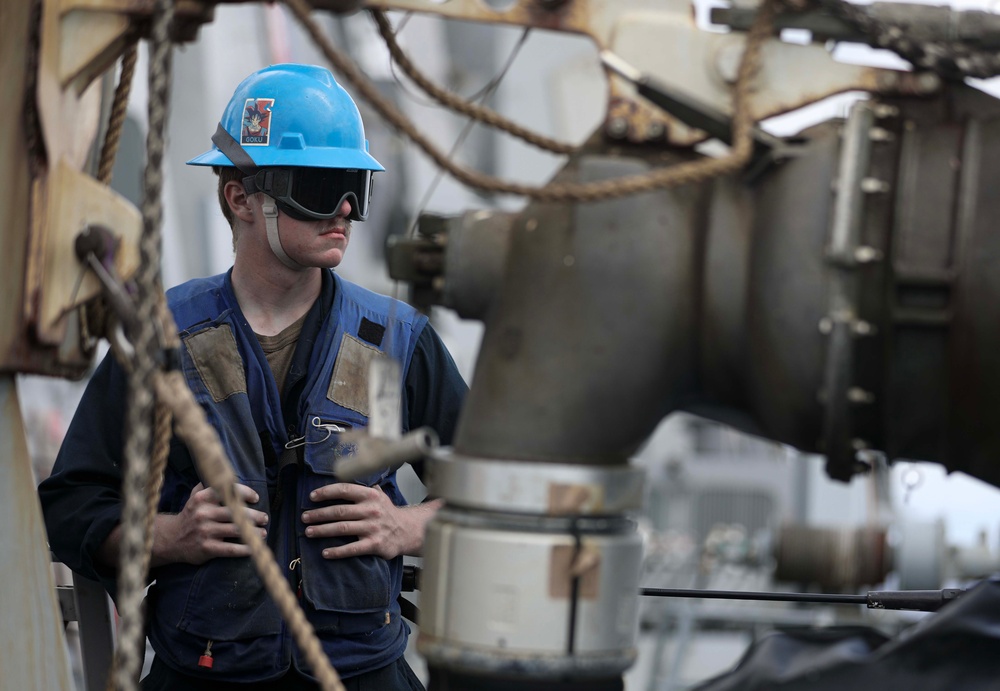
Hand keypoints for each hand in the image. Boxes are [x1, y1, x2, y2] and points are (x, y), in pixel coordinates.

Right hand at [153, 483, 268, 566]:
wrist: (171, 539)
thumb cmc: (190, 515)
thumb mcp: (195, 497)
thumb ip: (208, 485)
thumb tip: (222, 470)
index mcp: (202, 499)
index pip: (228, 491)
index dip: (245, 493)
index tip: (255, 498)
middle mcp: (204, 514)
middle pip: (236, 512)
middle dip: (254, 515)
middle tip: (264, 517)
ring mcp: (205, 531)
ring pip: (237, 530)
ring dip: (253, 532)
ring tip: (263, 532)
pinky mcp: (207, 548)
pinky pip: (230, 549)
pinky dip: (245, 548)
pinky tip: (254, 547)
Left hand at [302, 483, 442, 559]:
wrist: (407, 531)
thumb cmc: (387, 513)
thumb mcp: (378, 495)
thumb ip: (362, 488)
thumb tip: (344, 477)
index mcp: (370, 496)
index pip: (344, 490)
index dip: (326, 492)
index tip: (312, 496)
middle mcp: (371, 510)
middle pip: (339, 511)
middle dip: (319, 514)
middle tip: (305, 518)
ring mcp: (372, 528)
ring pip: (342, 528)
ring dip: (322, 530)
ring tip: (308, 532)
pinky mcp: (374, 544)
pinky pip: (352, 548)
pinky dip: (337, 551)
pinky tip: (325, 553)